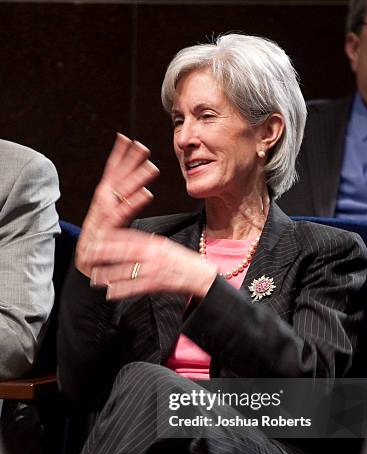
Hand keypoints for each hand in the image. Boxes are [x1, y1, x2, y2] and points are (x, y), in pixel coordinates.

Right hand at [77, 134, 159, 276]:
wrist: (90, 277)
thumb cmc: (106, 254)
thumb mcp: (117, 229)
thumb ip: (126, 209)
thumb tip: (143, 190)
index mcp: (102, 209)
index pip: (111, 178)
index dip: (119, 159)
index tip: (128, 140)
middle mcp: (99, 212)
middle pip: (114, 183)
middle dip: (127, 163)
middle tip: (142, 146)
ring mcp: (100, 223)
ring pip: (118, 197)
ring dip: (135, 180)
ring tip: (152, 167)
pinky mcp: (105, 236)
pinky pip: (121, 218)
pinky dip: (133, 204)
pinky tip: (147, 194)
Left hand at [88, 227, 217, 298]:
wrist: (200, 276)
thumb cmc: (182, 261)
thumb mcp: (164, 246)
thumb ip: (146, 243)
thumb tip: (128, 241)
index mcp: (154, 243)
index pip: (128, 237)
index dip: (110, 238)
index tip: (95, 238)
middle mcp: (152, 255)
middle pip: (123, 253)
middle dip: (104, 254)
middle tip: (88, 256)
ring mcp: (153, 270)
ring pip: (125, 272)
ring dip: (108, 275)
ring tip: (94, 278)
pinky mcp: (156, 284)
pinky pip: (134, 288)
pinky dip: (120, 291)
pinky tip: (110, 293)